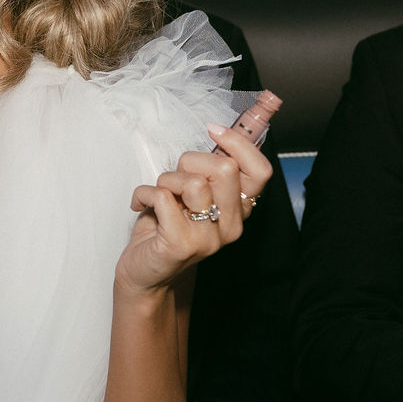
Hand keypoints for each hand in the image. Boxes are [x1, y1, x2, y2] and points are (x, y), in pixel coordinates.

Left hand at [116, 95, 278, 297]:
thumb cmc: (166, 226)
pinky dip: (144, 193)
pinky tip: (142, 205)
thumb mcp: (193, 194)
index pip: (260, 170)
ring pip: (192, 181)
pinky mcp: (181, 243)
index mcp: (239, 209)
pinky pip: (162, 196)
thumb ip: (208, 171)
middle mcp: (231, 225)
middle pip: (224, 168)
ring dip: (165, 180)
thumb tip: (220, 129)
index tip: (214, 130)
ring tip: (158, 196)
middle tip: (175, 179)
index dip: (239, 143)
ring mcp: (208, 237)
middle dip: (190, 161)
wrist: (144, 271)